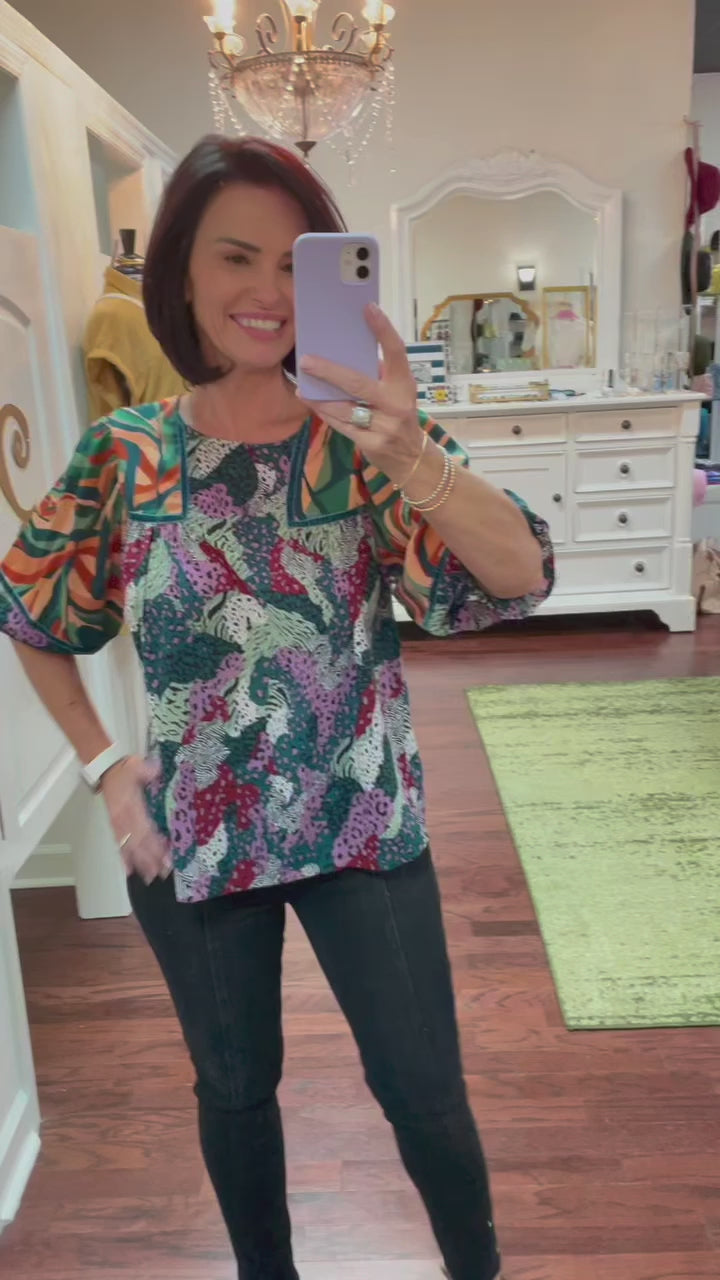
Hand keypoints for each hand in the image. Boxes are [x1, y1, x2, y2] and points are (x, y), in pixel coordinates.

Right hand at [101, 755, 172, 884]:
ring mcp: (118, 823)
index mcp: (130, 805)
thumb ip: (145, 770)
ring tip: (151, 877)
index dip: (154, 843)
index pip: (144, 828)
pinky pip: (118, 844)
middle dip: (151, 858)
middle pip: (138, 842)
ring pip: (129, 847)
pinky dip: (123, 858)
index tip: (166, 855)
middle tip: (163, 872)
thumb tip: (154, 770)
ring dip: (140, 862)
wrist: (106, 770)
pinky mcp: (114, 826)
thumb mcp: (136, 765)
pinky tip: (129, 871)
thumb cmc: (125, 769)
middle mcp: (123, 817)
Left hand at [298, 303, 427, 485]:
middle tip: (306, 360)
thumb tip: (343, 352)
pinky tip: (311, 402)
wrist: (412, 458)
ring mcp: (385, 426)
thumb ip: (377, 375)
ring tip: (303, 384)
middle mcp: (397, 404)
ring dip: (320, 396)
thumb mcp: (397, 393)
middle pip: (359, 383)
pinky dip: (325, 413)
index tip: (368, 308)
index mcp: (404, 384)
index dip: (383, 329)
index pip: (396, 352)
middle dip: (330, 371)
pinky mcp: (371, 444)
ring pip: (345, 408)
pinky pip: (342, 425)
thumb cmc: (398, 415)